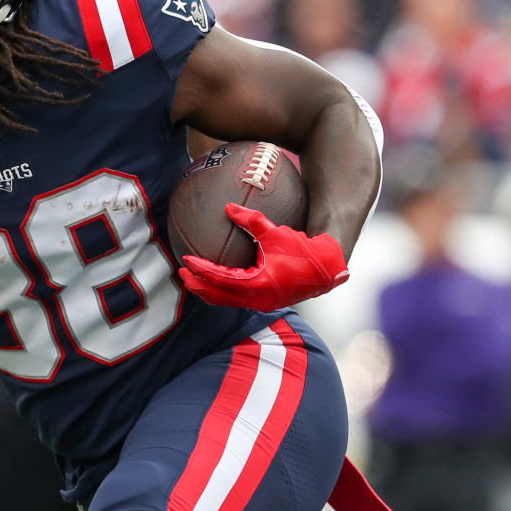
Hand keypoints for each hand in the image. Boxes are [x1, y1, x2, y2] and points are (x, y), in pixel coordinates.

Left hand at [178, 204, 348, 311]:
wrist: (328, 269)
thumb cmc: (304, 251)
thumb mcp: (276, 232)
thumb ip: (251, 220)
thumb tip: (228, 207)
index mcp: (257, 285)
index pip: (219, 279)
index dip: (200, 269)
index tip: (186, 259)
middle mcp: (256, 299)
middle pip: (216, 296)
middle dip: (196, 285)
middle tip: (181, 271)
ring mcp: (260, 303)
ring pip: (225, 300)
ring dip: (207, 289)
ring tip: (193, 276)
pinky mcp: (265, 301)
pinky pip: (236, 298)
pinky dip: (222, 290)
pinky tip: (217, 276)